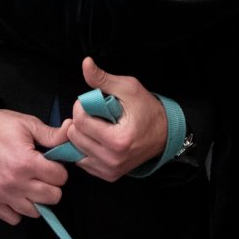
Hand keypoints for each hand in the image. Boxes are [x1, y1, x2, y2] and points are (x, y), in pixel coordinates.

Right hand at [0, 109, 71, 224]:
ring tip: (32, 185)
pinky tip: (18, 195)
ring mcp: (3, 195)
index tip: (52, 164)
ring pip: (35, 211)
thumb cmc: (0, 128)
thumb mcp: (28, 124)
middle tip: (44, 175)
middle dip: (53, 185)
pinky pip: (13, 218)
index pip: (60, 178)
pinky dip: (18, 210)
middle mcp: (16, 183)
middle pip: (52, 197)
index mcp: (27, 162)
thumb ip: (52, 134)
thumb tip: (72, 130)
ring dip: (37, 199)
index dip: (59, 169)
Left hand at [69, 57, 167, 181]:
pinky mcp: (108, 175)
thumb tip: (86, 63)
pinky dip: (85, 148)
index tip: (92, 102)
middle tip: (96, 114)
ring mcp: (110, 170)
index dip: (81, 106)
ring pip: (75, 149)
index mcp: (118, 140)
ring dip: (81, 135)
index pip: (80, 121)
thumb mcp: (128, 88)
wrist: (164, 134)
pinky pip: (82, 161)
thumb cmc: (147, 110)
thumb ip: (103, 79)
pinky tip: (97, 138)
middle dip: (80, 120)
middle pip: (75, 136)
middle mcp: (113, 159)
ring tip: (97, 126)